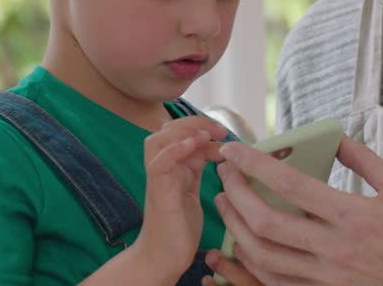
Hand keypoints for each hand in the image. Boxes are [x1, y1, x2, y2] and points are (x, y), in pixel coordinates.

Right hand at [128, 116, 227, 282]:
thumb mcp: (193, 193)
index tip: (225, 134)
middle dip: (194, 123)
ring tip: (204, 135)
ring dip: (183, 132)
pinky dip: (173, 150)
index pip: (182, 133)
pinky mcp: (159, 193)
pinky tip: (191, 145)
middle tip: (219, 131)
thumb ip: (198, 170)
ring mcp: (158, 180)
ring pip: (157, 141)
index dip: (203, 127)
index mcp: (174, 167)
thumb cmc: (178, 228)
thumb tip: (222, 151)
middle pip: (167, 130)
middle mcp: (163, 169)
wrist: (163, 259)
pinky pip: (159, 164)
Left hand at [215, 135, 382, 285]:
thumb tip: (334, 135)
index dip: (255, 165)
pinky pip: (277, 283)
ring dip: (236, 229)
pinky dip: (254, 262)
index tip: (236, 150)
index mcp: (352, 215)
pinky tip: (247, 242)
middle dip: (235, 195)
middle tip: (225, 175)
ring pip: (264, 257)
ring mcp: (328, 278)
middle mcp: (335, 249)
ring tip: (227, 205)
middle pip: (265, 222)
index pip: (289, 184)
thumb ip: (363, 159)